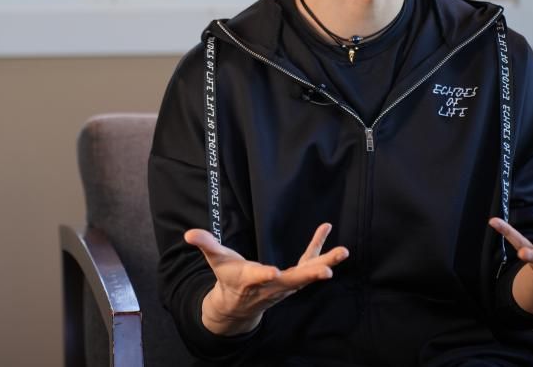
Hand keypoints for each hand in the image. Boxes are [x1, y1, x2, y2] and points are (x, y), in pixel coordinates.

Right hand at [184, 223, 348, 335]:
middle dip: (310, 274)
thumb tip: (189, 234)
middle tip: (328, 271)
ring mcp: (285, 283)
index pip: (257, 278)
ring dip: (325, 263)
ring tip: (344, 251)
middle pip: (293, 280)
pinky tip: (326, 228)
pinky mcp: (293, 278)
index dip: (264, 275)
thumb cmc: (228, 278)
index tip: (273, 272)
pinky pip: (308, 262)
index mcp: (250, 280)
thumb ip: (206, 244)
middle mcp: (271, 284)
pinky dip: (318, 248)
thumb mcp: (215, 261)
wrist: (239, 305)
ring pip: (307, 274)